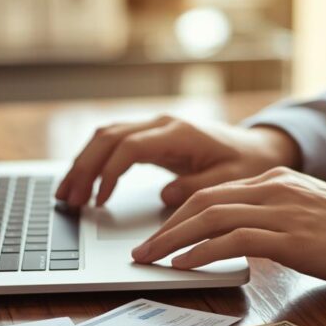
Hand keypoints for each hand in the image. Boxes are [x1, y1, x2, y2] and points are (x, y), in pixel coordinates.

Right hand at [55, 115, 301, 207]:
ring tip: (66, 194)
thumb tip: (165, 195)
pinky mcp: (152, 138)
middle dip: (83, 167)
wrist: (260, 149)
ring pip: (106, 136)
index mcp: (180, 133)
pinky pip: (114, 143)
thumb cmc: (247, 165)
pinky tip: (85, 184)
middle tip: (67, 199)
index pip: (130, 147)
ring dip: (83, 163)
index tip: (98, 200)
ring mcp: (155, 128)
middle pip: (108, 137)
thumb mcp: (230, 181)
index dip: (109, 173)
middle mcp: (162, 125)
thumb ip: (198, 187)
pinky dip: (95, 161)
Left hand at [130, 167, 325, 287]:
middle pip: (202, 202)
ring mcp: (283, 210)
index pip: (214, 193)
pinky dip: (201, 252)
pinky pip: (233, 240)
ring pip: (210, 218)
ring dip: (172, 241)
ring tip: (149, 261)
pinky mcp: (292, 237)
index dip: (179, 215)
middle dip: (165, 228)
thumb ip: (280, 220)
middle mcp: (275, 188)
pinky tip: (182, 267)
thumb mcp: (314, 216)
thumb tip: (250, 241)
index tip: (157, 237)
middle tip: (140, 251)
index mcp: (278, 181)